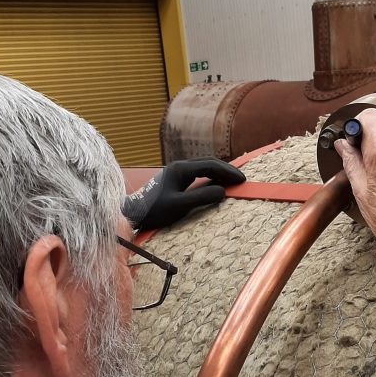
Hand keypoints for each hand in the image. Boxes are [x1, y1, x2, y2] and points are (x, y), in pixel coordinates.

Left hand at [123, 158, 245, 230]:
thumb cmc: (154, 210)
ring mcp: (176, 172)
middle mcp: (179, 166)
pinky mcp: (175, 179)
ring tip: (233, 182)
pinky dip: (210, 178)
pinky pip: (198, 174)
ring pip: (203, 167)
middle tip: (241, 180)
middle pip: (208, 163)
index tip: (242, 180)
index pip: (210, 166)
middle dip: (226, 170)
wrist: (133, 213)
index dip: (228, 172)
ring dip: (219, 173)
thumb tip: (222, 191)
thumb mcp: (179, 206)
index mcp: (181, 169)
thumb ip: (201, 197)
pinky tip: (217, 185)